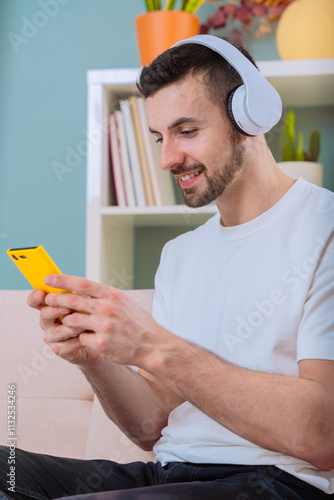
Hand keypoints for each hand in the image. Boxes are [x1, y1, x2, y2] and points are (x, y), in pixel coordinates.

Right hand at [27, 286, 99, 366]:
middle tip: (68, 308)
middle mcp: (47, 321)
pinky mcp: (60, 349)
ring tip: (84, 325)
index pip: (35, 300)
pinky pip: (67, 345)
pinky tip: (87, 337)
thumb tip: (75, 288)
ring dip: (71, 328)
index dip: (35, 297)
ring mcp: (52, 336)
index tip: (41, 294)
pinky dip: (78, 341)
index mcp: (49, 306)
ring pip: (58, 331)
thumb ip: (75, 295)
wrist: (96, 337)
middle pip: (45, 314)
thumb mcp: (83, 302)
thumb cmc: (87, 316)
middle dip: (56, 310)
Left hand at [42, 274, 163, 366]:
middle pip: (72, 300)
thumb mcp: (124, 302)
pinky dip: (80, 337)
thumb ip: (105, 296)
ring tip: (65, 322)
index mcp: (112, 296)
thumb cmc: (138, 323)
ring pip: (72, 320)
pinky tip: (85, 338)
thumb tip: (83, 290)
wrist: (152, 345)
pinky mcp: (101, 343)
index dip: (62, 280)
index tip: (49, 278)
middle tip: (47, 300)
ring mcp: (104, 326)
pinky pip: (81, 338)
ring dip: (65, 321)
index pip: (82, 283)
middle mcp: (107, 308)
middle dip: (55, 299)